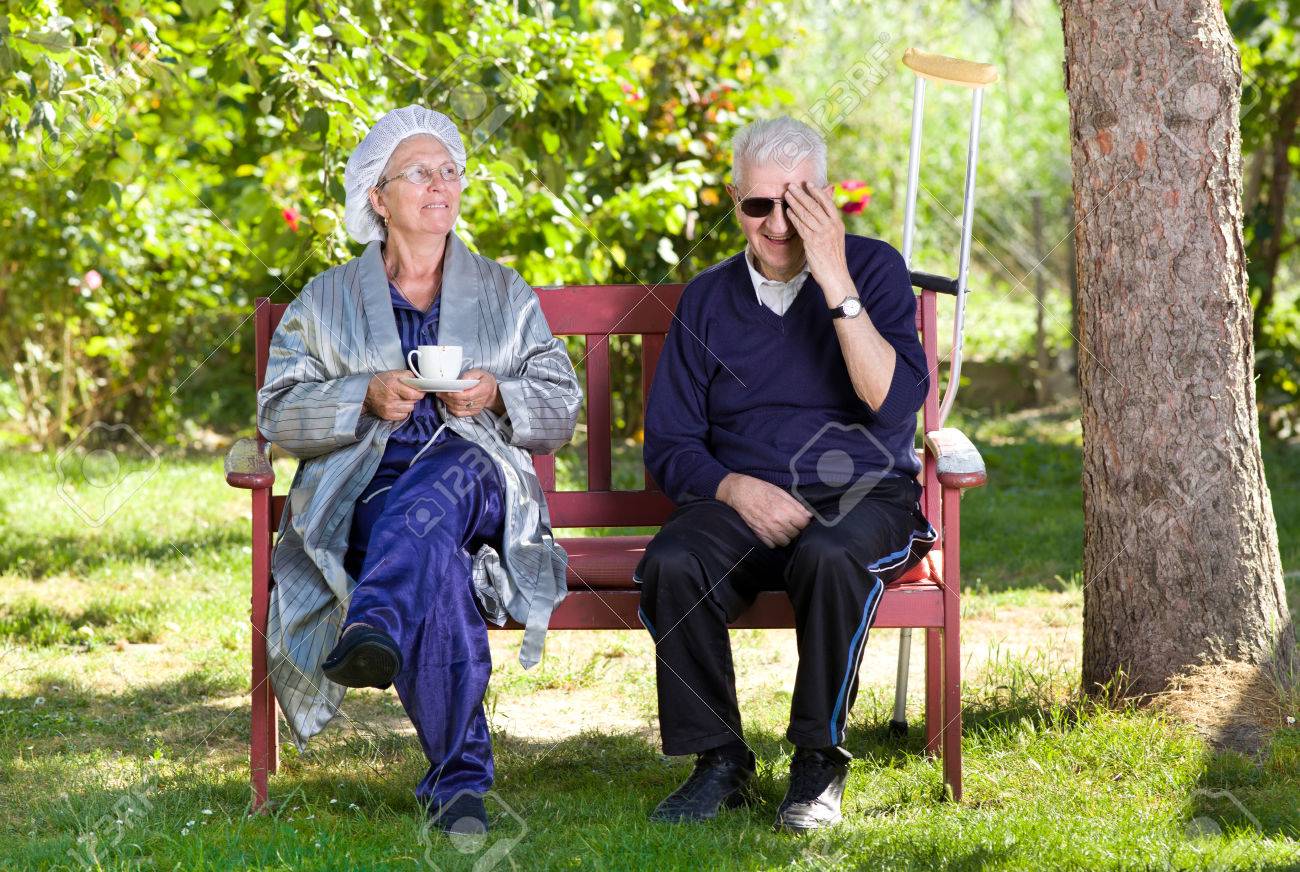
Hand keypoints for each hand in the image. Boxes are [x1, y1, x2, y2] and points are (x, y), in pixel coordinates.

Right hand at [364, 370, 425, 420]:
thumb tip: (420, 380)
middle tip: (408, 393)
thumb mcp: (393, 373)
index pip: (414, 394)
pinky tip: (398, 405)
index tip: (420, 391)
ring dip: (409, 404)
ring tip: (402, 399)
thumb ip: (408, 375)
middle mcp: (391, 398)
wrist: (365, 393)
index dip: (420, 393)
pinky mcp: (387, 415)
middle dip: (414, 397)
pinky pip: (404, 415)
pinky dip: (403, 411)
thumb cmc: (380, 382)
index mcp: (393, 385)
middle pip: (413, 402)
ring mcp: (389, 408)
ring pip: (410, 409)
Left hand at [437, 368, 504, 417]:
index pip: (466, 395)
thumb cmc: (484, 380)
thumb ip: (469, 375)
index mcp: (483, 389)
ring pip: (457, 408)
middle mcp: (480, 401)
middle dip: (447, 397)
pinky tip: (447, 403)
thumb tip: (459, 380)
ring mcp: (476, 408)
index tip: (445, 389)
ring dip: (447, 403)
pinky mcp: (472, 412)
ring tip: (441, 396)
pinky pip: (459, 413)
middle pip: (460, 402)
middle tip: (439, 392)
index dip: (454, 394)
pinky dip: (451, 409)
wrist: (492, 392)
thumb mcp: (478, 372)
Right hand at [716, 473, 811, 547]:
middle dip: (795, 528)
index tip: (800, 518)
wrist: (739, 492)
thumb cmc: (759, 489)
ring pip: (785, 542)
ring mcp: (767, 529)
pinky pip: (772, 545)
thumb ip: (795, 504)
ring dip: (786, 536)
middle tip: (791, 522)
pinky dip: (775, 541)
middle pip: (795, 533)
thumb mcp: (780, 491)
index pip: (803, 523)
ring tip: (783, 528)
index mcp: (784, 509)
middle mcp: (777, 521)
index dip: (803, 521)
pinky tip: (773, 532)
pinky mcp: (759, 534)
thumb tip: (808, 514)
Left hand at [784, 181, 852, 298]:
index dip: (817, 191)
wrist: (836, 275)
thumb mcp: (836, 238)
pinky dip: (794, 217)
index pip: (827, 203)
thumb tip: (823, 212)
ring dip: (795, 202)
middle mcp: (831, 226)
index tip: (808, 183)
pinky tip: (787, 211)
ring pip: (806, 214)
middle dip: (802, 194)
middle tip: (792, 185)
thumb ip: (829, 224)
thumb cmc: (834, 258)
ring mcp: (822, 234)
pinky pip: (801, 226)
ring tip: (787, 194)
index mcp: (838, 224)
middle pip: (814, 205)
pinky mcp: (812, 242)